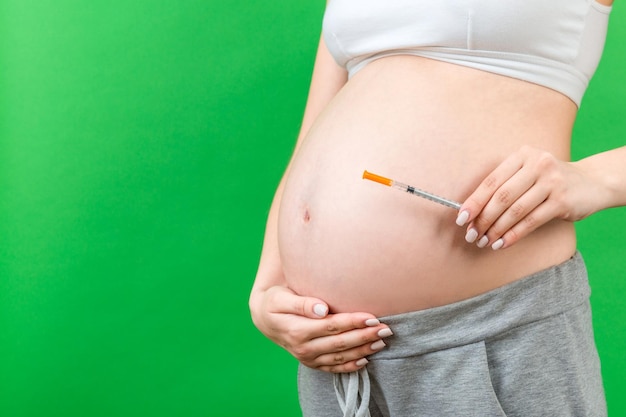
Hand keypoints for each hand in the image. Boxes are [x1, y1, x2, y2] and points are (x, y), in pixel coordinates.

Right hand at [250, 285, 392, 372]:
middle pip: (340, 343)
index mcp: (297, 330)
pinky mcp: (311, 363)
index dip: (353, 322)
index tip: (372, 317)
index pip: (331, 326)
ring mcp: (307, 358)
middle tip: (385, 329)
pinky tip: (366, 360)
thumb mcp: (281, 297)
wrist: (264, 318)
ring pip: (340, 357)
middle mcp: (303, 348)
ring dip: (362, 350)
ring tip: (381, 342)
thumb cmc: (275, 301)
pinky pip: (333, 368)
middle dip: (364, 336)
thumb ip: (302, 303)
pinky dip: (350, 366)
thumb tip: (323, 308)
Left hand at [455, 145, 603, 249]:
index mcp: (522, 155)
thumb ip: (504, 185)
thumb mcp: (528, 172)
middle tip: (472, 235)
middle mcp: (537, 165)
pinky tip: (502, 243)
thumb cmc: (550, 180)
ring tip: (485, 242)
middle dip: (483, 219)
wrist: (593, 181)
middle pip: (501, 197)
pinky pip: (531, 221)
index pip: (491, 181)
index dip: (474, 201)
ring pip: (515, 211)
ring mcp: (552, 182)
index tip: (461, 218)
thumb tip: (472, 211)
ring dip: (496, 230)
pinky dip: (513, 235)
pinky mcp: (562, 201)